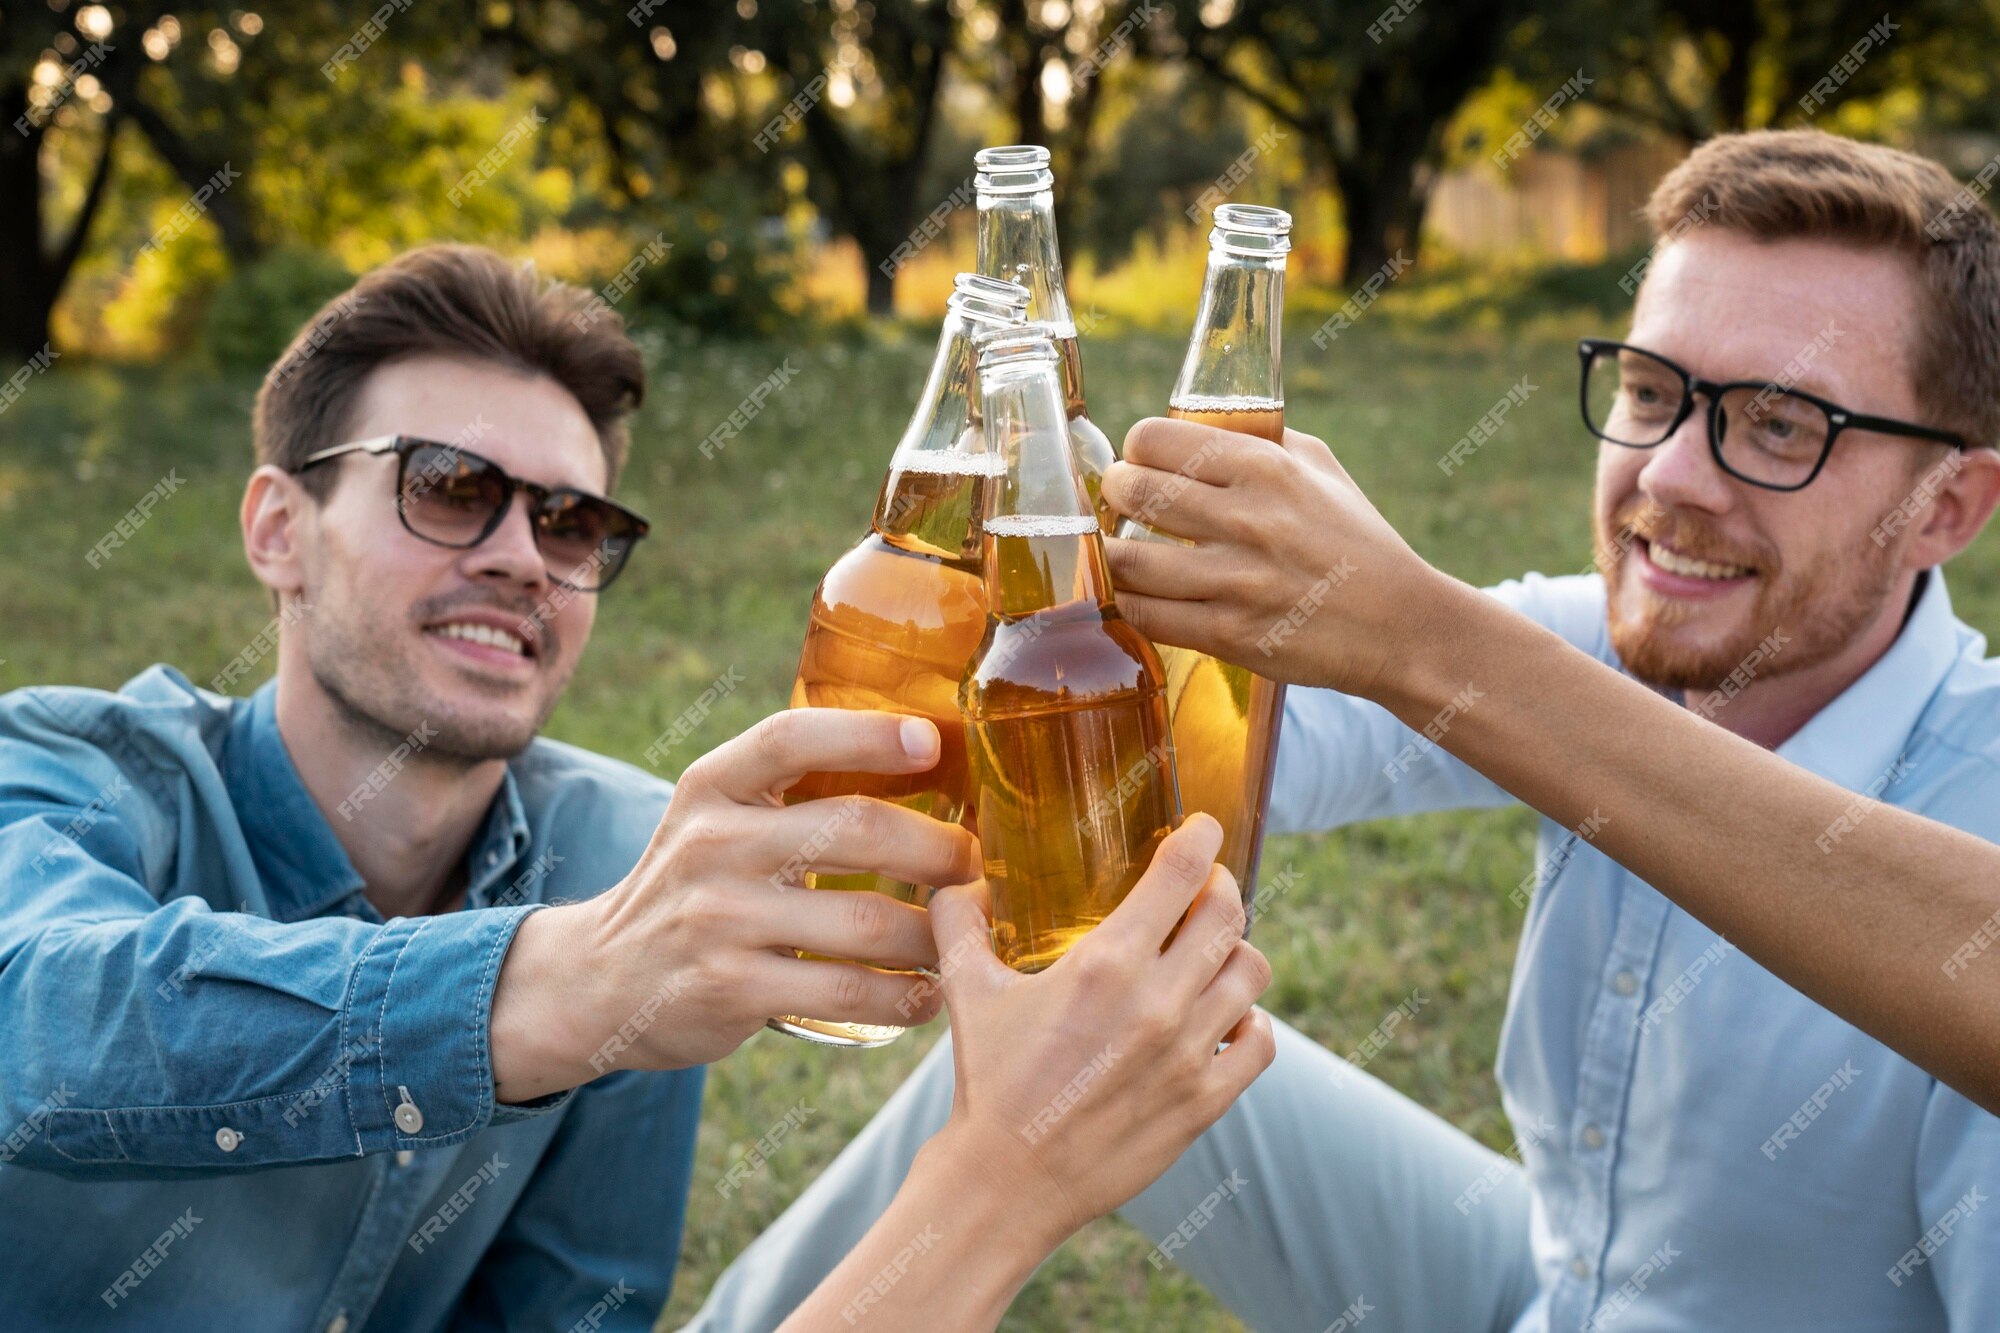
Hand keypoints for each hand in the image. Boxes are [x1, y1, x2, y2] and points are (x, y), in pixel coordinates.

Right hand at [490, 709, 980, 1099]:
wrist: (600, 979)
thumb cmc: (694, 887)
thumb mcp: (717, 818)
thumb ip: (792, 790)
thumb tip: (927, 758)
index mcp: (712, 786)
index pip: (790, 738)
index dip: (866, 733)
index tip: (931, 741)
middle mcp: (710, 843)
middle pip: (851, 828)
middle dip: (936, 848)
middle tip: (977, 865)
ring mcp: (718, 919)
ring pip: (865, 921)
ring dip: (935, 933)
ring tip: (968, 935)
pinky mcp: (730, 989)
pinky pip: (846, 991)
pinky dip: (905, 996)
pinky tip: (929, 994)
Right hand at [919, 813, 1274, 1251]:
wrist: (1007, 1182)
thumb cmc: (987, 1081)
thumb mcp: (966, 990)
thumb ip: (960, 921)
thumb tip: (957, 878)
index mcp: (1105, 964)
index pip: (1180, 873)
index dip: (1201, 838)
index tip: (1203, 829)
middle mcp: (1157, 1002)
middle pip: (1229, 914)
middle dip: (1221, 889)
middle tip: (1205, 889)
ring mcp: (1188, 1053)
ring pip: (1251, 972)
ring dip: (1236, 952)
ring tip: (1212, 955)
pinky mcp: (1205, 1102)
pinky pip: (1261, 1042)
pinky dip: (1250, 1021)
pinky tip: (1223, 1019)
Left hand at [1101, 415, 1448, 700]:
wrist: (1401, 624)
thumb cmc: (1357, 541)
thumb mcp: (1321, 469)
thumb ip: (1260, 443)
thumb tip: (1197, 430)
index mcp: (1265, 468)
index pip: (1155, 439)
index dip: (1136, 450)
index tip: (1139, 462)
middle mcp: (1246, 519)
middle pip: (1132, 492)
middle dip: (1115, 495)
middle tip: (1122, 504)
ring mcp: (1235, 582)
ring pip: (1127, 561)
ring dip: (1113, 555)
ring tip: (1122, 552)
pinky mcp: (1229, 634)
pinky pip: (1146, 616)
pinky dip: (1131, 603)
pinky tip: (1139, 595)